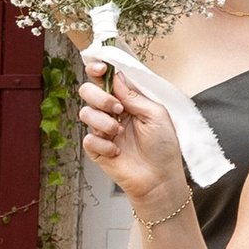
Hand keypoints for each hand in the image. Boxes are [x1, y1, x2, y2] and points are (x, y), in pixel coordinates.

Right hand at [79, 66, 186, 215]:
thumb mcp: (156, 114)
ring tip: (119, 132)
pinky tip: (118, 151)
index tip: (100, 69)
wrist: (160, 179)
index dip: (98, 70)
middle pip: (88, 91)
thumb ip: (134, 95)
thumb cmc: (163, 147)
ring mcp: (102, 130)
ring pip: (85, 113)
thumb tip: (117, 77)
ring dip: (103, 121)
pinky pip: (88, 138)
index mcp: (127, 101)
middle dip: (100, 97)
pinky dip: (103, 144)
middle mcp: (111, 113)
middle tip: (118, 109)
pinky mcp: (96, 149)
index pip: (106, 79)